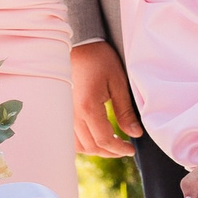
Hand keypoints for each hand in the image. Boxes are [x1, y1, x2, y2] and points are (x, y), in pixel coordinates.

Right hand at [70, 41, 143, 156]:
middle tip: (125, 148)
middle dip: (110, 151)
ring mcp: (65, 115)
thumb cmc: (99, 60)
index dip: (119, 149)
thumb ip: (125, 111)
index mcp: (88, 108)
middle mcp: (73, 115)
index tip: (131, 149)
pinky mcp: (63, 113)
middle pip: (92, 146)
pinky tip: (96, 137)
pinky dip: (84, 143)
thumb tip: (135, 133)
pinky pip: (71, 137)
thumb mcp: (118, 83)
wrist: (79, 47)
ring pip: (80, 146)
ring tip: (112, 143)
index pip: (104, 140)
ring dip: (97, 149)